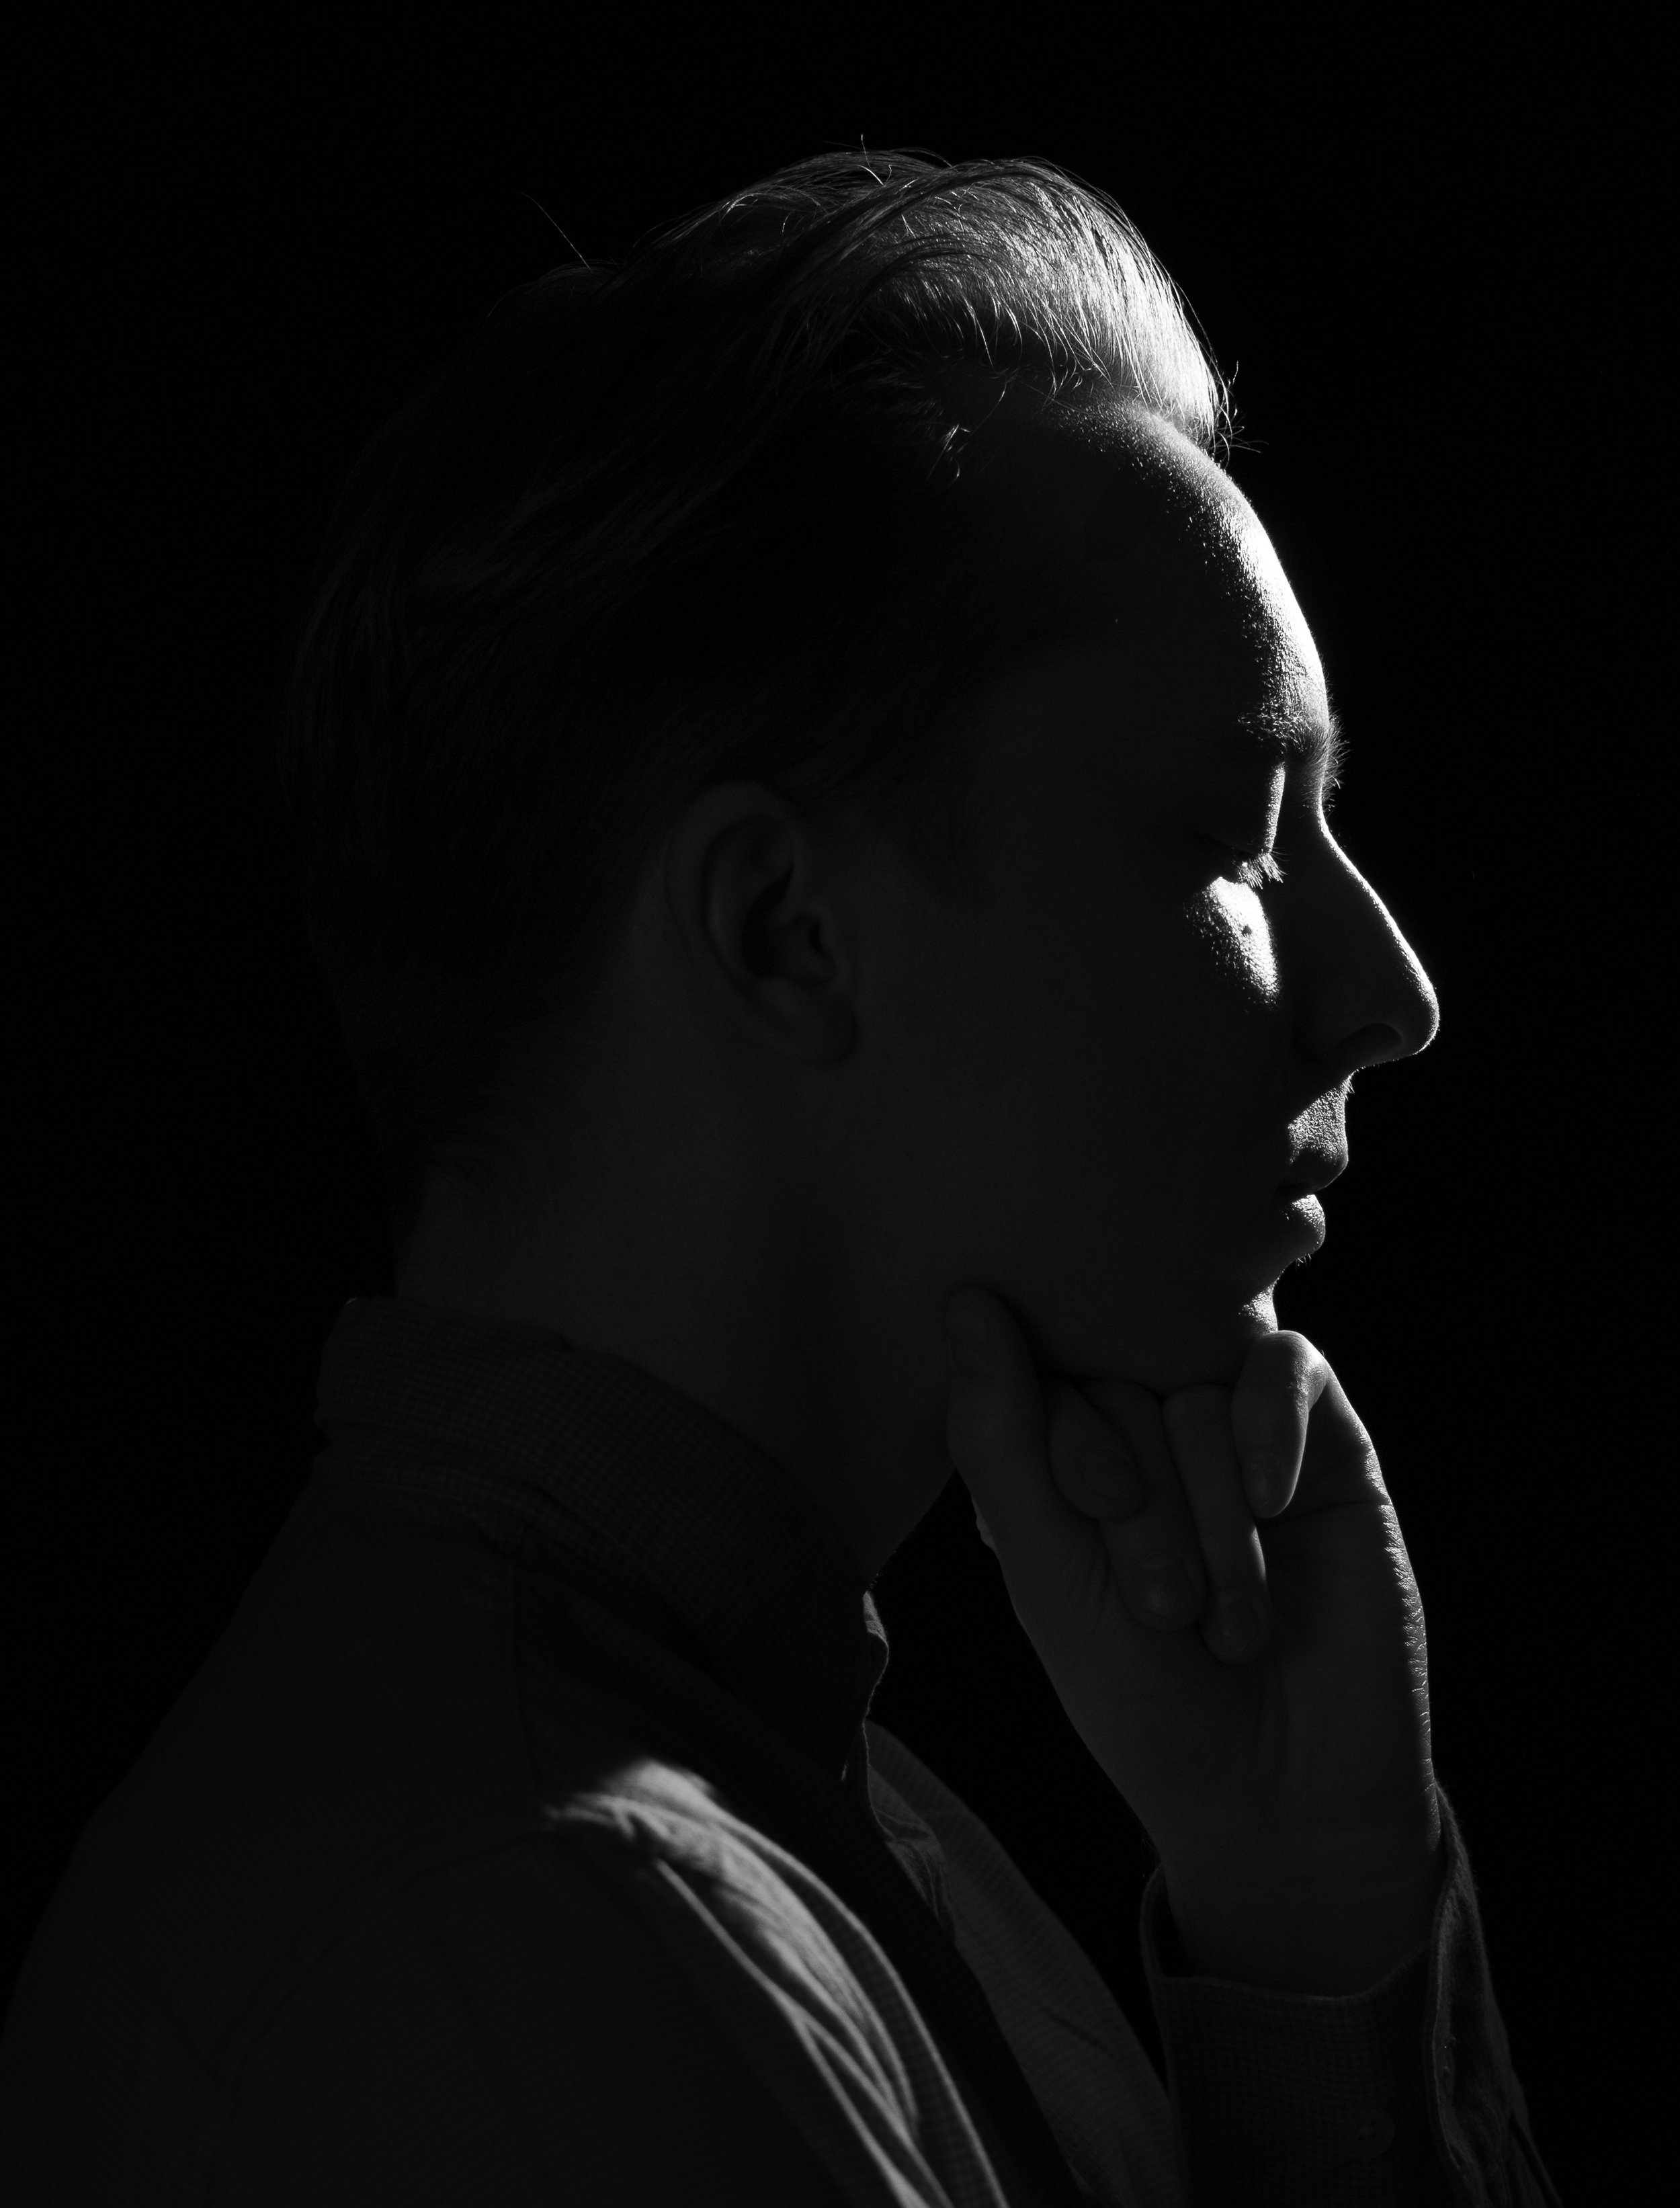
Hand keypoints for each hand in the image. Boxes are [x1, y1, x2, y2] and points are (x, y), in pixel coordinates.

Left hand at [944, 1287, 1442, 1993]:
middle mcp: (1143, 1433)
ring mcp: (1235, 1433)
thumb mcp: (1048, 1578)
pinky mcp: (1325, 1443)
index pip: (1037, 1378)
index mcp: (1058, 1460)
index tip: (1093, 1524)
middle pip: (1118, 1382)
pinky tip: (1273, 1505)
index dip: (1065, 1445)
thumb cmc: (1145, 1700)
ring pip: (1198, 1391)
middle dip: (1141, 1502)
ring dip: (1210, 1515)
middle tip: (1165, 1606)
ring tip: (1226, 1618)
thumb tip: (967, 1304)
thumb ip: (1000, 1442)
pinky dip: (1269, 1431)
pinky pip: (1288, 1368)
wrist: (1282, 1791)